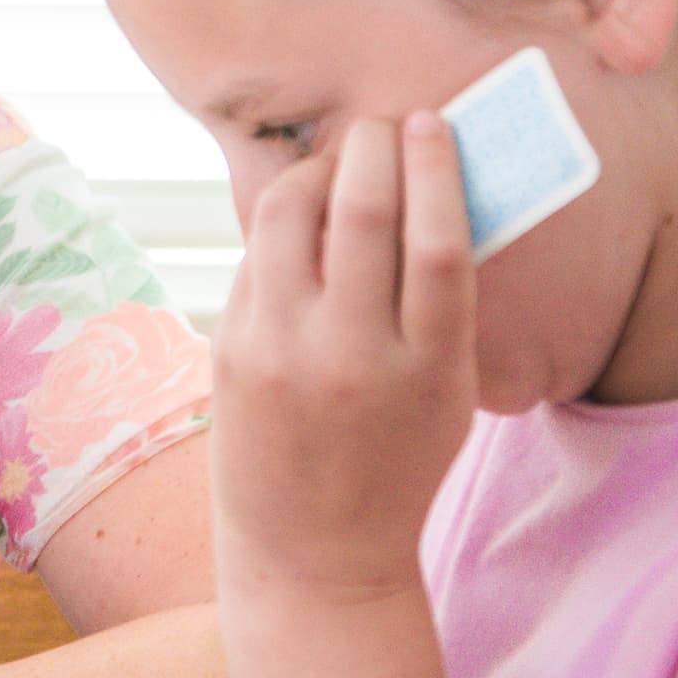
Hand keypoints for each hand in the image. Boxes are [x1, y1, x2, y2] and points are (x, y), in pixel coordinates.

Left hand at [213, 113, 476, 605]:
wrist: (314, 554)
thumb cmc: (397, 462)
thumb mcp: (447, 395)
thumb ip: (443, 307)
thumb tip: (433, 190)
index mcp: (428, 367)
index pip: (438, 241)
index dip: (435, 169)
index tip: (430, 123)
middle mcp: (353, 356)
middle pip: (363, 213)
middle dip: (373, 147)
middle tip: (381, 123)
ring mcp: (283, 353)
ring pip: (290, 219)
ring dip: (314, 172)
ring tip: (334, 163)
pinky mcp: (230, 353)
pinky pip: (257, 259)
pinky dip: (281, 228)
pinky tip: (299, 220)